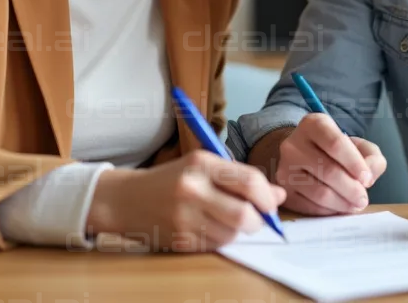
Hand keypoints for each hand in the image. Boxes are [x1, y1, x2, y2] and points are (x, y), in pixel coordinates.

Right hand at [88, 150, 285, 251]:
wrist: (128, 199)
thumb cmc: (173, 178)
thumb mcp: (204, 165)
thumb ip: (242, 178)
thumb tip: (279, 194)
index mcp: (202, 164)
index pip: (249, 181)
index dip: (267, 196)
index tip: (272, 202)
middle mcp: (192, 190)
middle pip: (244, 215)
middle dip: (258, 220)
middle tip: (257, 218)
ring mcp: (184, 217)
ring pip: (232, 234)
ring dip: (239, 230)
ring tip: (227, 218)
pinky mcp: (180, 240)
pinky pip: (216, 245)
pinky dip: (221, 238)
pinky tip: (209, 226)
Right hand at [272, 113, 386, 214]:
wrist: (304, 156)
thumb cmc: (335, 151)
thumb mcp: (358, 145)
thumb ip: (371, 156)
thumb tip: (368, 176)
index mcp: (314, 124)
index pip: (336, 143)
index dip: (355, 164)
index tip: (367, 179)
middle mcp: (293, 144)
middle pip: (328, 171)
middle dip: (351, 189)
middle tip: (363, 199)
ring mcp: (285, 167)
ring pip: (319, 192)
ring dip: (342, 203)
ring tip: (354, 205)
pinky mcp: (283, 189)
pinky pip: (309, 206)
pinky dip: (328, 211)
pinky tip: (338, 207)